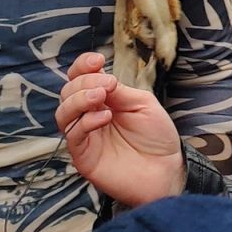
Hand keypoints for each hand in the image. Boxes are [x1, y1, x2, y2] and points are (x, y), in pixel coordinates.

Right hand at [55, 52, 183, 207]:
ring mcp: (85, 137)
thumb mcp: (142, 103)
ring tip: (100, 96)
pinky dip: (86, 122)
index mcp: (102, 100)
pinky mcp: (84, 157)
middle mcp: (89, 116)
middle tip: (107, 85)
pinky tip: (105, 117)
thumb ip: (119, 91)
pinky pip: (73, 135)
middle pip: (68, 92)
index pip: (79, 77)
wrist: (167, 170)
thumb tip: (100, 78)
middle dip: (84, 82)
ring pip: (63, 113)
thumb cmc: (157, 137)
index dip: (82, 66)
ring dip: (79, 99)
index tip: (97, 61)